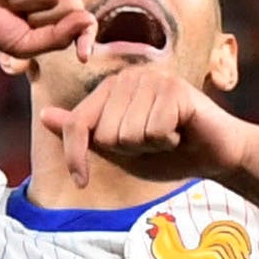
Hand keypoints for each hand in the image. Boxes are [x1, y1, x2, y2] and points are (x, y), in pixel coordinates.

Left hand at [38, 69, 256, 188]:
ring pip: (128, 133)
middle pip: (104, 133)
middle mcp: (129, 77)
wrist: (214, 154)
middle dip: (127, 150)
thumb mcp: (115, 148)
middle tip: (151, 142)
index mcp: (110, 90)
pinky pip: (153, 131)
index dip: (75, 157)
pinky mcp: (176, 89)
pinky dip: (167, 142)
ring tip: (166, 136)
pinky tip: (180, 132)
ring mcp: (153, 79)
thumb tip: (44, 115)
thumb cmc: (165, 152)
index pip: (76, 124)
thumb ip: (82, 133)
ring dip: (148, 146)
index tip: (81, 181)